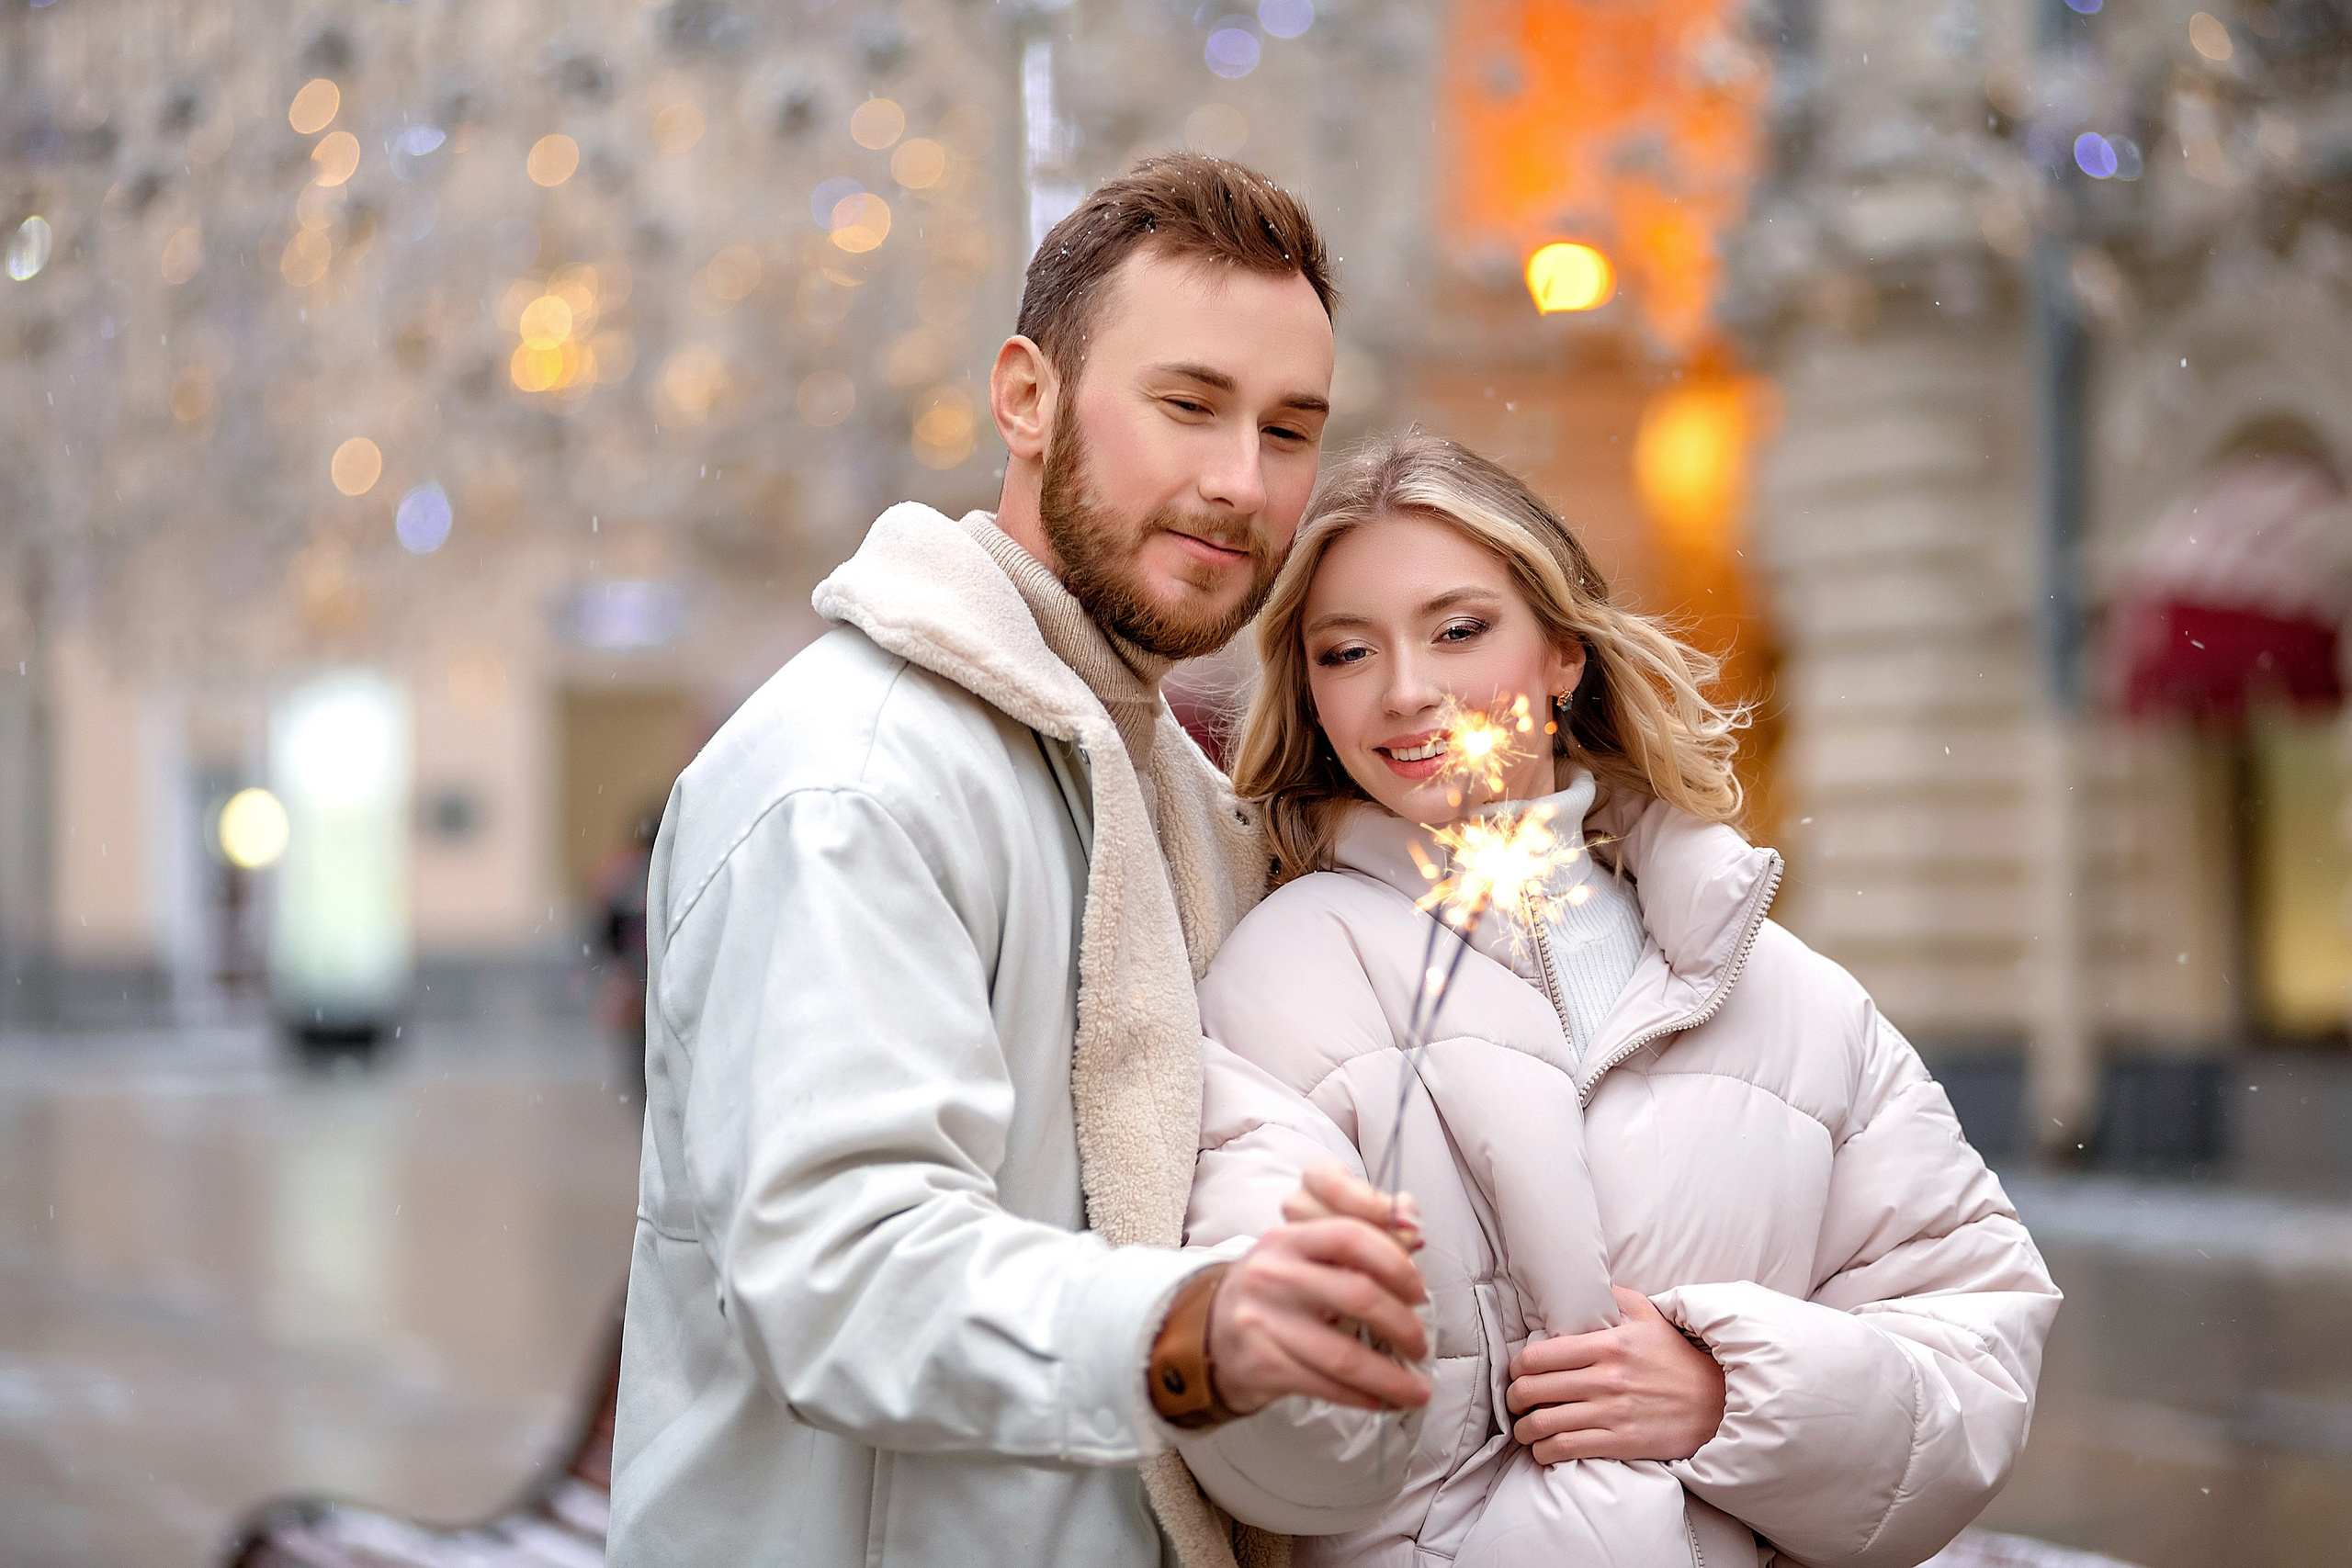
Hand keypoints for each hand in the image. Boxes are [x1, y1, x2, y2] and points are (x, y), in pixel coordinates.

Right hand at [1208, 1163, 1432, 1415]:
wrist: (1210, 1332)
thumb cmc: (1276, 1291)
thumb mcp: (1303, 1255)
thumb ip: (1359, 1240)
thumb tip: (1416, 1227)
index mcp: (1290, 1239)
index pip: (1350, 1236)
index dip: (1395, 1262)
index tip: (1419, 1291)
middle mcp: (1273, 1274)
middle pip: (1357, 1295)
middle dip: (1403, 1326)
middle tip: (1421, 1346)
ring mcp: (1264, 1320)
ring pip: (1344, 1355)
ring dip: (1391, 1378)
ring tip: (1418, 1390)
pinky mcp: (1262, 1363)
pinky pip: (1325, 1385)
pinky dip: (1363, 1397)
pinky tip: (1383, 1401)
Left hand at [1505, 1287, 1725, 1463]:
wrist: (1717, 1403)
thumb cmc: (1678, 1359)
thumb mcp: (1650, 1316)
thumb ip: (1616, 1296)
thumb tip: (1587, 1281)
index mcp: (1607, 1345)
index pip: (1539, 1355)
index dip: (1516, 1367)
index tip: (1517, 1374)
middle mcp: (1604, 1378)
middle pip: (1533, 1390)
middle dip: (1513, 1399)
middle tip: (1514, 1403)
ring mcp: (1610, 1412)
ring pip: (1543, 1423)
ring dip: (1524, 1429)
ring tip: (1524, 1429)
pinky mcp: (1620, 1442)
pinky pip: (1566, 1448)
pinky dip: (1545, 1451)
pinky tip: (1544, 1449)